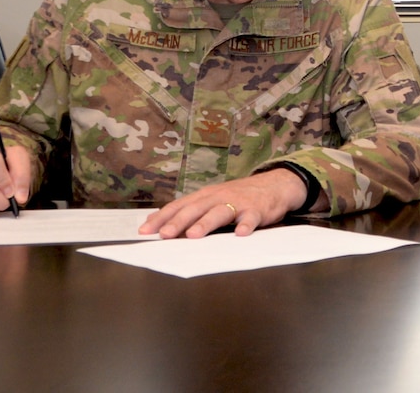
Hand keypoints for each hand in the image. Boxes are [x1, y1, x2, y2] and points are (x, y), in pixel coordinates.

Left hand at [140, 169, 308, 238]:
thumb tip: (164, 228)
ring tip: (194, 235)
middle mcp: (218, 197)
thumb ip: (193, 213)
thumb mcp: (214, 200)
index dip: (161, 218)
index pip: (179, 206)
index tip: (145, 231)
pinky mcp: (257, 210)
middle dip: (178, 222)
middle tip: (164, 235)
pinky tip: (240, 234)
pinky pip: (250, 218)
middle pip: (195, 209)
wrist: (275, 185)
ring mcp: (238, 202)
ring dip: (205, 223)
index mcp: (205, 196)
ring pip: (219, 212)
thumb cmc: (239, 197)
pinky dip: (245, 225)